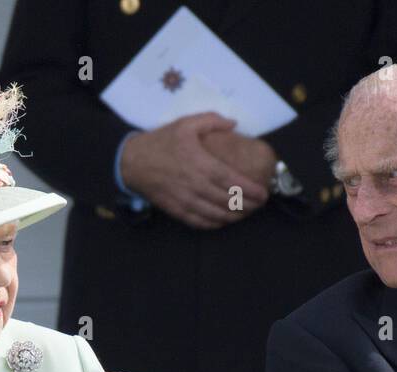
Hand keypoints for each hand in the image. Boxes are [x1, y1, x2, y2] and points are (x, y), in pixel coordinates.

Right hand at [120, 112, 269, 228]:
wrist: (132, 162)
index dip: (250, 190)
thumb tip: (234, 124)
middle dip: (248, 205)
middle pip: (228, 201)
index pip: (232, 182)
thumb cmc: (162, 142)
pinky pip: (202, 223)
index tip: (263, 193)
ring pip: (217, 215)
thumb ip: (211, 121)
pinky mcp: (178, 211)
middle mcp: (195, 186)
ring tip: (247, 212)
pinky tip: (226, 220)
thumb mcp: (185, 123)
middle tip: (259, 204)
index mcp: (200, 164)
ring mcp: (186, 201)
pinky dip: (217, 224)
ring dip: (235, 216)